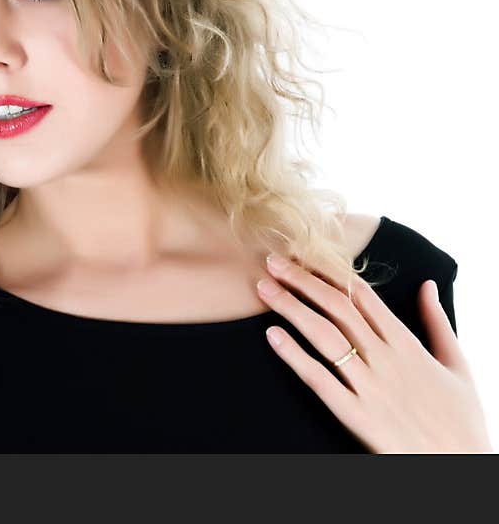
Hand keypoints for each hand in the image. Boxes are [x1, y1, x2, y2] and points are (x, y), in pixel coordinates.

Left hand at [255, 253, 493, 452]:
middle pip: (336, 308)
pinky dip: (294, 355)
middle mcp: (386, 360)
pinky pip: (319, 379)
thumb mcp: (459, 366)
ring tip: (264, 289)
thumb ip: (438, 322)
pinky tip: (272, 336)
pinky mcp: (357, 416)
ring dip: (291, 308)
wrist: (463, 471)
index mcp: (408, 345)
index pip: (363, 296)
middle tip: (272, 261)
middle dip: (302, 280)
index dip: (330, 272)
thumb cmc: (462, 421)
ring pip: (323, 336)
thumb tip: (427, 283)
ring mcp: (370, 387)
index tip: (305, 255)